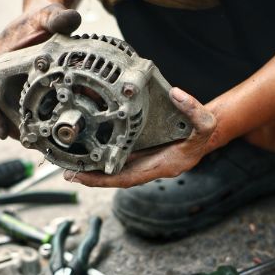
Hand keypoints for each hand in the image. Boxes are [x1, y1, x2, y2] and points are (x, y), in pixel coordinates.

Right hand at [0, 3, 80, 138]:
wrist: (43, 21)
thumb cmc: (39, 20)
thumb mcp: (48, 15)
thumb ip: (56, 17)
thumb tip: (71, 20)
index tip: (0, 129)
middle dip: (6, 126)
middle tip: (25, 140)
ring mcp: (11, 84)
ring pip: (7, 112)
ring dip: (19, 128)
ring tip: (35, 141)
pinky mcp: (24, 91)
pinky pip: (21, 110)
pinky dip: (30, 121)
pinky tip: (44, 131)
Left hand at [63, 87, 217, 187]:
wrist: (203, 135)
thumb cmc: (201, 133)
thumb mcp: (205, 122)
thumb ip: (194, 109)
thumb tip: (177, 94)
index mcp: (162, 166)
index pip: (129, 178)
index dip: (107, 179)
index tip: (86, 178)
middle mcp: (150, 168)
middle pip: (117, 178)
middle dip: (94, 179)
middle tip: (70, 175)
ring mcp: (144, 162)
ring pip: (116, 171)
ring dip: (94, 172)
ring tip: (71, 169)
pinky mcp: (141, 154)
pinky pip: (119, 160)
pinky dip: (102, 161)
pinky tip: (87, 155)